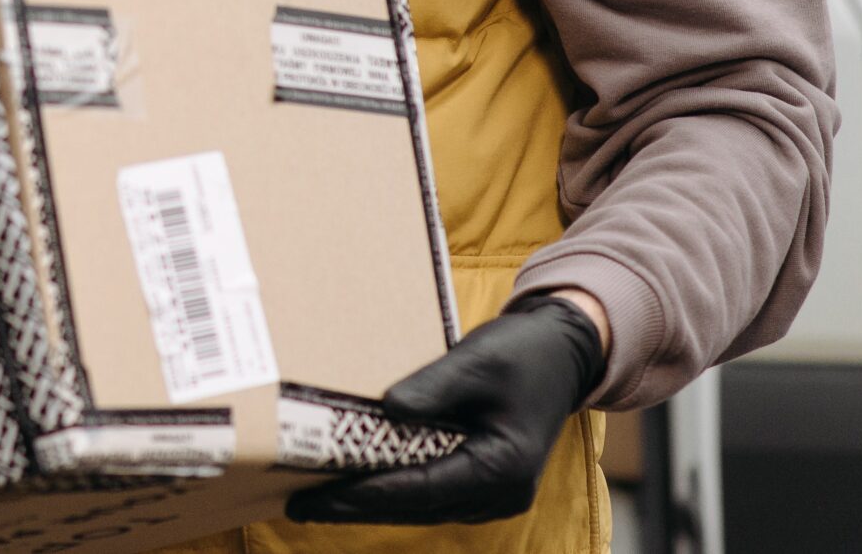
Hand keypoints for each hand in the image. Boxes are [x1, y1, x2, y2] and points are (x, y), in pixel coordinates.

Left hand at [284, 295, 607, 524]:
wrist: (563, 353)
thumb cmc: (522, 354)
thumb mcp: (476, 362)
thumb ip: (433, 387)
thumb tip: (387, 410)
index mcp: (501, 468)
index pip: (417, 489)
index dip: (363, 496)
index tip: (316, 499)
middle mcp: (501, 493)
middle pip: (415, 507)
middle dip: (356, 508)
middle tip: (298, 507)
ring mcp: (494, 494)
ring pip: (421, 507)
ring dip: (371, 504)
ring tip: (315, 501)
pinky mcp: (485, 483)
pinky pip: (431, 495)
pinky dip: (393, 493)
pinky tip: (356, 486)